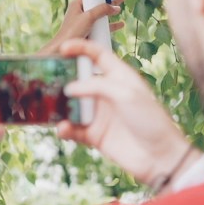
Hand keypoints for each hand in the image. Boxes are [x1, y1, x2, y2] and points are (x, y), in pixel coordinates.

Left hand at [41, 0, 124, 52]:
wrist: (63, 50)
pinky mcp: (89, 31)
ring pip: (102, 10)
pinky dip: (112, 24)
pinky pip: (103, 25)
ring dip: (112, 6)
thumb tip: (115, 7)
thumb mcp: (88, 17)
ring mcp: (86, 20)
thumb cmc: (71, 32)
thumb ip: (102, 10)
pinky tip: (120, 23)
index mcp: (78, 3)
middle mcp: (82, 10)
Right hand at [55, 38, 194, 185]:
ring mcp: (99, 115)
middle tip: (44, 78)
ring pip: (71, 105)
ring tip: (47, 106)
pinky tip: (62, 129)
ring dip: (59, 106)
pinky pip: (73, 129)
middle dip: (62, 78)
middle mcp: (107, 94)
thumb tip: (69, 88)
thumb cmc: (149, 120)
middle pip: (79, 80)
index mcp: (119, 78)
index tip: (63, 48)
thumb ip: (96, 86)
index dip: (81, 48)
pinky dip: (65, 129)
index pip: (98, 56)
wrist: (159, 156)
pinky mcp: (94, 135)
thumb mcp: (125, 94)